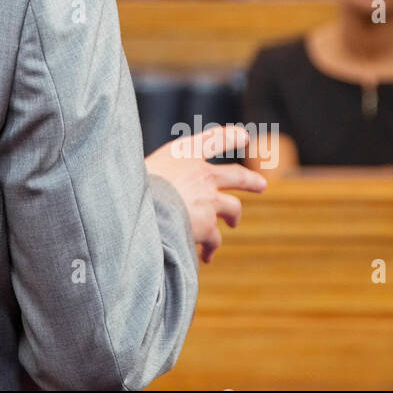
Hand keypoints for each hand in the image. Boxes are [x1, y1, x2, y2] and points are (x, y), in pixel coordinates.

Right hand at [144, 125, 267, 263]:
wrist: (138, 209)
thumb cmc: (131, 186)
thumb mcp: (141, 167)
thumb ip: (159, 175)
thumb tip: (159, 189)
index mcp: (184, 154)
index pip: (214, 139)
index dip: (230, 136)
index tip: (244, 136)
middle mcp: (202, 174)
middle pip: (237, 175)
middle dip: (251, 181)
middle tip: (262, 185)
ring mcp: (209, 200)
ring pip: (232, 209)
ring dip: (233, 218)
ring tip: (232, 225)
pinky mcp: (209, 226)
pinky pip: (215, 240)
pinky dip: (211, 248)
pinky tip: (206, 256)